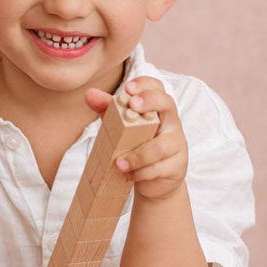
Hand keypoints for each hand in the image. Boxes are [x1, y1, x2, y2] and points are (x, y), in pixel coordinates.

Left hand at [85, 78, 188, 201]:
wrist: (155, 181)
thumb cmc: (139, 148)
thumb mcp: (123, 129)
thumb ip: (109, 111)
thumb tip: (89, 95)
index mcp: (158, 110)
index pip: (158, 88)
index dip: (145, 84)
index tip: (128, 89)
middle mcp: (171, 123)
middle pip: (168, 104)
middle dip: (150, 102)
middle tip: (132, 106)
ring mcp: (177, 144)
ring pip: (161, 145)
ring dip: (138, 155)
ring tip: (119, 164)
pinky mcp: (177, 166)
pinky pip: (160, 168)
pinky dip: (140, 173)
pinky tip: (128, 175)